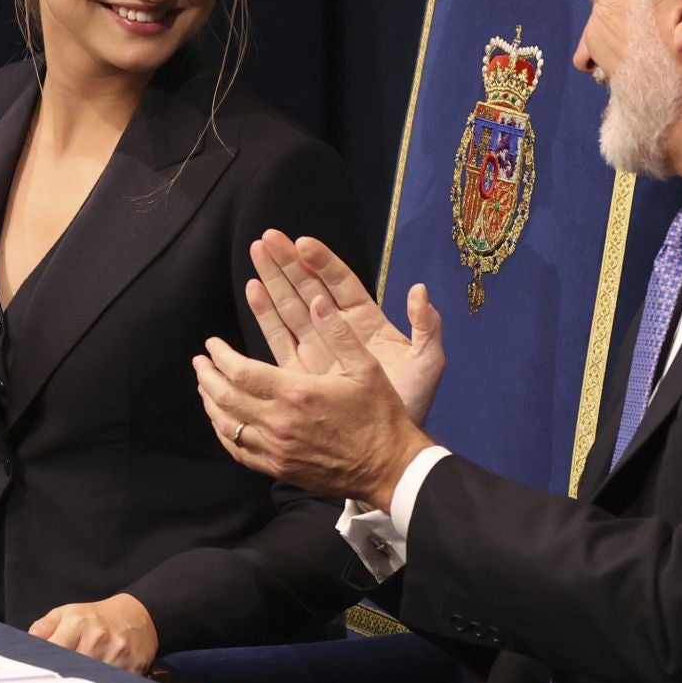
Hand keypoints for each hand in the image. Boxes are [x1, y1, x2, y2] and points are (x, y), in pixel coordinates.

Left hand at [27, 593, 158, 673]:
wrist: (138, 615)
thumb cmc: (98, 617)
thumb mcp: (67, 613)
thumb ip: (45, 627)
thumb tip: (29, 642)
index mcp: (78, 623)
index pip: (53, 653)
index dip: (45, 667)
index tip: (40, 677)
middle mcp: (98, 638)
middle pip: (71, 672)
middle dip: (64, 680)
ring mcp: (118, 654)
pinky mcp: (134, 667)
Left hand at [196, 289, 435, 509]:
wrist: (389, 468)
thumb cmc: (379, 416)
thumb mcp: (365, 367)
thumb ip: (337, 332)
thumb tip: (316, 300)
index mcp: (296, 393)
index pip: (240, 372)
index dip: (220, 356)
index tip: (211, 344)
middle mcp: (279, 423)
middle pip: (225, 398)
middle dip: (206, 377)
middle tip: (199, 362)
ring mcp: (276, 450)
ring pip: (227, 426)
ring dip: (210, 403)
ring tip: (205, 386)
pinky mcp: (279, 469)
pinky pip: (239, 451)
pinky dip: (224, 433)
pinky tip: (222, 421)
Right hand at [245, 229, 444, 423]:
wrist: (389, 445)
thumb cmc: (413, 401)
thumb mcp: (428, 363)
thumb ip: (427, 327)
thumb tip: (419, 290)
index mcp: (368, 322)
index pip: (341, 283)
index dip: (323, 262)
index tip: (303, 243)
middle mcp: (339, 330)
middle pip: (310, 287)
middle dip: (289, 262)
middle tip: (267, 237)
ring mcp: (318, 348)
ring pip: (292, 306)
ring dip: (273, 279)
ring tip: (255, 253)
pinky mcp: (301, 369)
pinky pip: (280, 337)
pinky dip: (266, 314)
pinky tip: (252, 291)